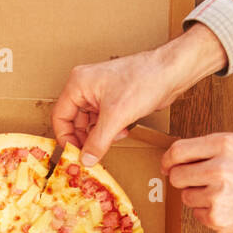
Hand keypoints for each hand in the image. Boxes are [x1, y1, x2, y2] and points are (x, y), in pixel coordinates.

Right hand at [51, 24, 225, 164]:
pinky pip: (103, 121)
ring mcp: (100, 93)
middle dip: (84, 138)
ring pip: (90, 123)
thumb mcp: (116, 116)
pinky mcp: (114, 99)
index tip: (74, 154)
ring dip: (99, 136)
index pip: (60, 116)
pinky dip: (110, 130)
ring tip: (112, 139)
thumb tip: (85, 159)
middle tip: (91, 155)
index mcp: (78, 84)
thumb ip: (98, 141)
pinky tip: (123, 131)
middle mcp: (86, 87)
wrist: (171, 72)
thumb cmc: (144, 80)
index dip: (66, 137)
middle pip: (74, 121)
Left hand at [163, 132, 232, 232]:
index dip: (168, 160)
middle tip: (199, 183)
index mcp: (225, 145)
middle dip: (183, 180)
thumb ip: (210, 149)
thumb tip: (176, 157)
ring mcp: (217, 194)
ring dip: (197, 198)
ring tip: (222, 195)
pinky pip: (196, 214)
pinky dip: (207, 213)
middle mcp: (219, 168)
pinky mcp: (217, 217)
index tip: (167, 166)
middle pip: (176, 176)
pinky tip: (228, 207)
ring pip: (186, 197)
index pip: (178, 150)